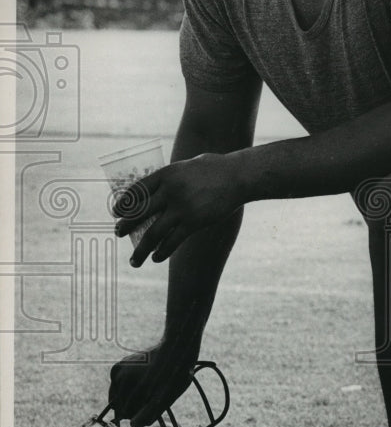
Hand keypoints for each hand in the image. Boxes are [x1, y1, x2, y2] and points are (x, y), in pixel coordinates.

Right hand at [109, 339, 199, 426]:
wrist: (176, 348)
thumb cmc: (173, 374)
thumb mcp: (164, 397)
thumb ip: (148, 413)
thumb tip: (133, 425)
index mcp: (124, 382)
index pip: (125, 413)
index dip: (140, 413)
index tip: (153, 403)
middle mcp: (117, 374)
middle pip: (122, 404)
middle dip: (137, 404)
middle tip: (154, 393)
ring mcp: (118, 369)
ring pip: (122, 396)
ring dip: (136, 396)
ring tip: (152, 386)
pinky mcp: (121, 365)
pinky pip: (122, 387)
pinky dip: (133, 387)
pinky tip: (146, 380)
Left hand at [113, 153, 244, 266]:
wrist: (238, 176)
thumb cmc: (213, 169)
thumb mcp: (186, 167)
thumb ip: (171, 179)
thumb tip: (155, 195)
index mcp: (166, 174)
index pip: (137, 190)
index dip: (124, 203)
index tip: (115, 212)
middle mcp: (170, 191)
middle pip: (140, 212)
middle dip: (126, 225)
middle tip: (118, 233)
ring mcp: (182, 208)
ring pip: (153, 233)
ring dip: (141, 249)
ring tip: (134, 260)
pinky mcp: (194, 222)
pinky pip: (173, 241)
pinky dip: (162, 252)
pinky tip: (156, 258)